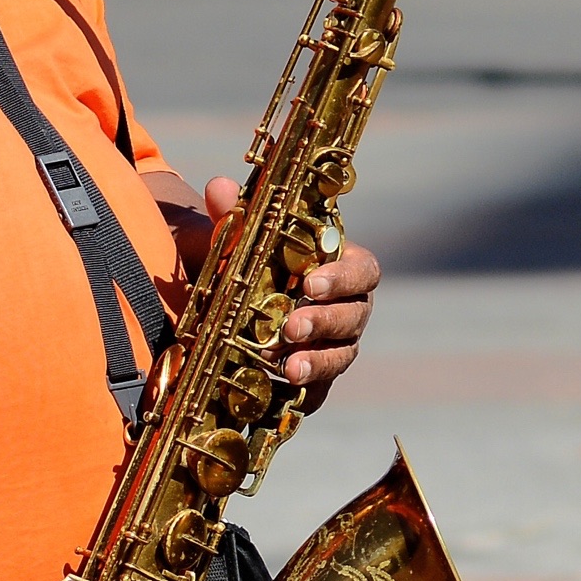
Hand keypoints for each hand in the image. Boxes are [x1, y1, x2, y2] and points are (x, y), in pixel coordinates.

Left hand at [203, 177, 378, 411]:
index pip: (362, 271)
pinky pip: (320, 390)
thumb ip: (231, 216)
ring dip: (317, 362)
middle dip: (324, 323)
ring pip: (341, 355)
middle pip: (354, 317)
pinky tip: (281, 392)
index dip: (342, 278)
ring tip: (288, 369)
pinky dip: (305, 393)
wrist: (228, 299)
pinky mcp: (315, 376)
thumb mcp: (235, 239)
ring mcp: (334, 345)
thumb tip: (218, 187)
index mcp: (339, 267)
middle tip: (292, 327)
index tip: (310, 283)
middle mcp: (345, 307)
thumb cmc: (247, 260)